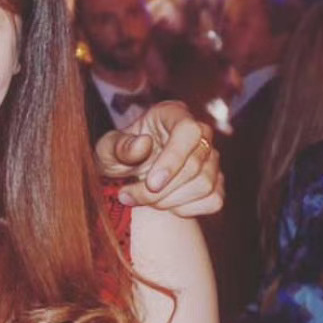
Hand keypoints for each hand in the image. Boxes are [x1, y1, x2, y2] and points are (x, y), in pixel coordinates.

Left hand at [94, 101, 222, 215]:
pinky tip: (165, 203)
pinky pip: (213, 200)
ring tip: (143, 199)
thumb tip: (143, 144)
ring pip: (204, 184)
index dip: (173, 159)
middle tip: (129, 196)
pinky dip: (186, 209)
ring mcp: (211, 158)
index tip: (151, 183)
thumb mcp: (106, 149)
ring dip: (169, 201)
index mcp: (172, 114)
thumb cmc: (117, 156)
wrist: (126, 177)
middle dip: (160, 190)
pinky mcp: (216, 182)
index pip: (188, 132)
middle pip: (195, 165)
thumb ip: (120, 146)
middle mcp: (199, 132)